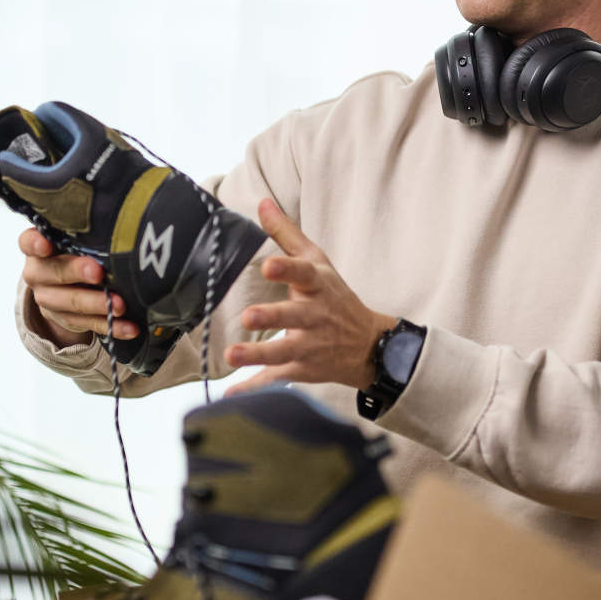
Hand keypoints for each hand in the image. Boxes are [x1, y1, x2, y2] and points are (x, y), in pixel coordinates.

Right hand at [19, 229, 138, 345]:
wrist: (67, 283)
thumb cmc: (75, 249)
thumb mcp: (75, 238)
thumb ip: (86, 233)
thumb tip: (119, 227)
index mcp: (37, 246)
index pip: (28, 241)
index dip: (36, 243)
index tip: (46, 244)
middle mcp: (37, 273)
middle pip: (54, 272)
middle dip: (77, 272)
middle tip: (98, 273)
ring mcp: (48, 299)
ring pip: (71, 303)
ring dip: (97, 304)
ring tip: (120, 305)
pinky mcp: (65, 319)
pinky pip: (88, 324)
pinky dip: (112, 326)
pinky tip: (130, 327)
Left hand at [224, 199, 393, 393]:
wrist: (369, 345)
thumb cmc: (335, 297)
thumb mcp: (318, 263)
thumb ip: (287, 235)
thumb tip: (261, 203)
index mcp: (318, 286)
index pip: (303, 274)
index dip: (287, 270)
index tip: (268, 266)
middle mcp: (315, 317)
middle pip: (294, 317)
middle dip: (272, 317)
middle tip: (249, 316)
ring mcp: (310, 346)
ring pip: (283, 352)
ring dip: (258, 355)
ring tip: (232, 354)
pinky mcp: (303, 369)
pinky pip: (277, 380)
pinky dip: (255, 389)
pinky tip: (231, 395)